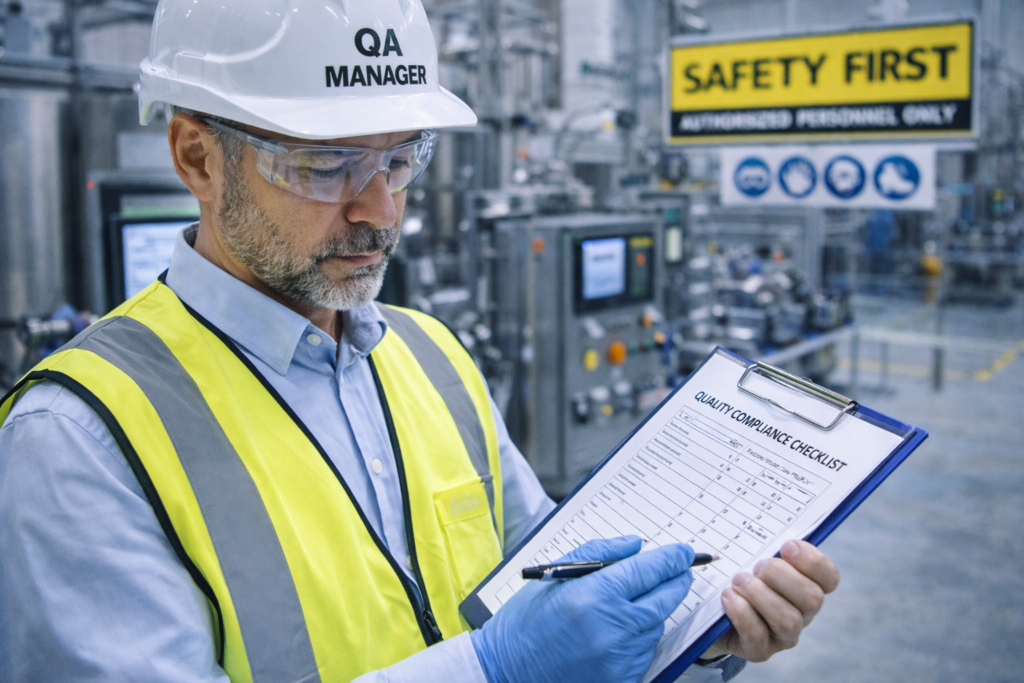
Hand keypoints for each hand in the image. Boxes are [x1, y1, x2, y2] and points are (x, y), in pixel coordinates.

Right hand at [472, 536, 694, 682]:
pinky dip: (640, 636)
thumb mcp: (554, 575)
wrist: (507, 670)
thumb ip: (599, 554)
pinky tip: (620, 630)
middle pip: (665, 598)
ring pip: (656, 624)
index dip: (672, 558)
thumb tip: (635, 546)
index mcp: (593, 595)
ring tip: (633, 602)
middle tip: (679, 570)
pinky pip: (645, 651)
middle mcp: (612, 628)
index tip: (683, 552)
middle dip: (675, 581)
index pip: (649, 570)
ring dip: (654, 609)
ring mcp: (620, 658)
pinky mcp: (622, 679)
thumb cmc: (526, 622)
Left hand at [707, 540, 839, 662]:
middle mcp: (802, 613)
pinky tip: (728, 596)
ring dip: (759, 594)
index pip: (829, 577)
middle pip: (812, 598)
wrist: (713, 609)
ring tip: (738, 581)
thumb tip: (765, 525)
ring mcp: (783, 635)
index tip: (786, 546)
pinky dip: (741, 612)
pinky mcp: (760, 650)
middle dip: (780, 576)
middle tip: (756, 567)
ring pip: (788, 619)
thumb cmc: (739, 576)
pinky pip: (758, 635)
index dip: (813, 561)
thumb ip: (765, 544)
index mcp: (806, 585)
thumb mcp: (752, 555)